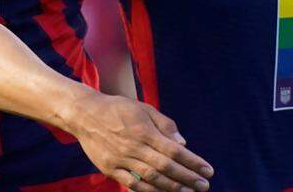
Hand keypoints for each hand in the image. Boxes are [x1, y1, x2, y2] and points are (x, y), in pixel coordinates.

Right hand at [68, 92, 212, 191]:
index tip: (208, 170)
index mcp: (144, 130)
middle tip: (204, 186)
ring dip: (172, 187)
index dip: (193, 162)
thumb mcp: (143, 108)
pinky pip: (132, 184)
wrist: (84, 114)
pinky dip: (148, 191)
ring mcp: (121, 159)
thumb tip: (183, 142)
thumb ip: (164, 124)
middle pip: (166, 167)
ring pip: (151, 178)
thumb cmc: (118, 109)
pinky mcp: (110, 168)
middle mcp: (134, 147)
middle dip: (187, 178)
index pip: (174, 150)